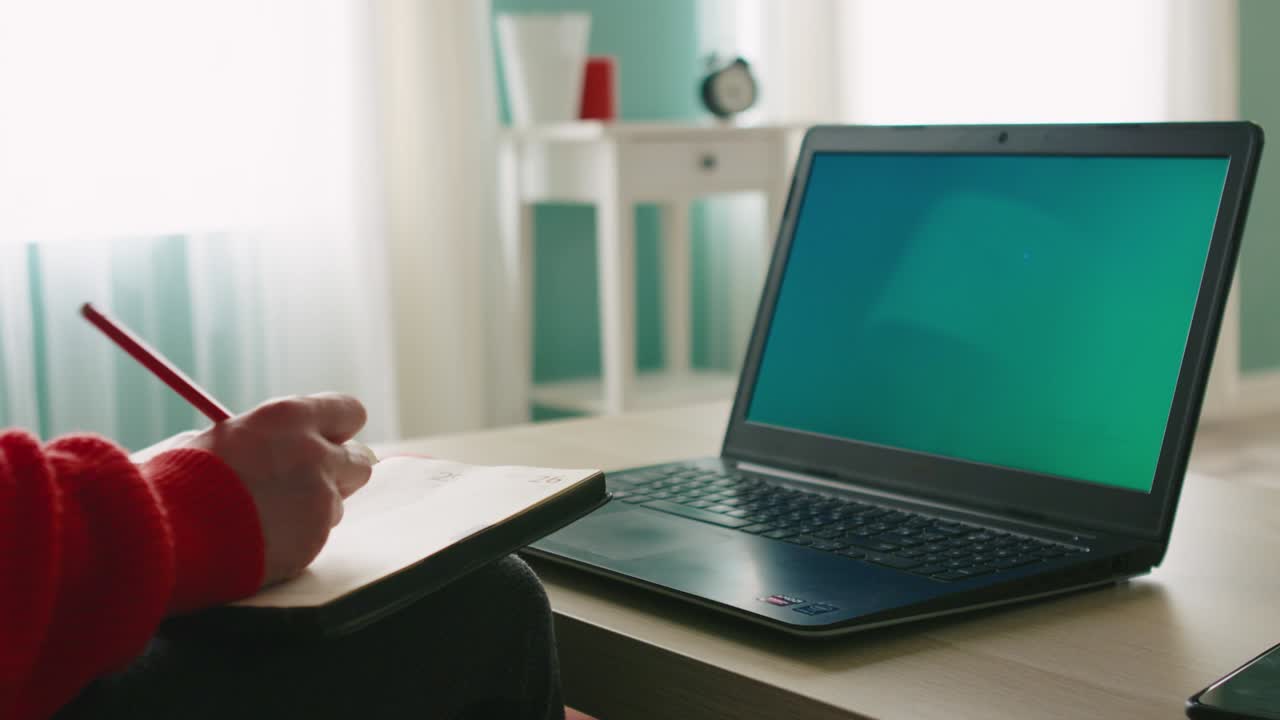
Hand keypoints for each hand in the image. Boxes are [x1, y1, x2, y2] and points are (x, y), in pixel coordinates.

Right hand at [187, 393, 373, 585]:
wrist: (166, 534)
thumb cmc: (177, 482)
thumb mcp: (217, 439)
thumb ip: (262, 439)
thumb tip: (276, 445)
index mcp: (287, 417)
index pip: (348, 411)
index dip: (338, 429)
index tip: (328, 439)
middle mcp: (314, 453)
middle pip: (361, 460)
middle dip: (339, 472)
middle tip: (308, 482)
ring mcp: (320, 497)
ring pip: (337, 503)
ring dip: (313, 510)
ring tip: (265, 518)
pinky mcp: (315, 537)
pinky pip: (316, 536)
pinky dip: (296, 540)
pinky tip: (259, 541)